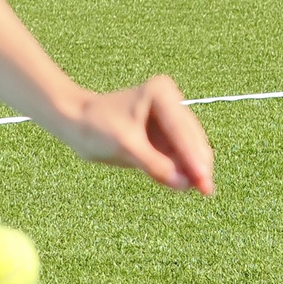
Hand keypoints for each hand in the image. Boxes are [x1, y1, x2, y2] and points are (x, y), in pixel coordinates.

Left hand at [56, 76, 216, 194]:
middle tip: (207, 190)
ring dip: (193, 168)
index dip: (193, 157)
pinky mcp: (164, 133)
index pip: (182, 130)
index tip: (203, 179)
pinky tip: (188, 184)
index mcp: (162, 93)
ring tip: (202, 190)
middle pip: (192, 138)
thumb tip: (185, 183)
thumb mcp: (125, 146)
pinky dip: (183, 169)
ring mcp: (169, 117)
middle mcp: (171, 101)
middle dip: (198, 164)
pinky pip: (179, 154)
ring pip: (190, 147)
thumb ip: (155, 164)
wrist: (75, 123)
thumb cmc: (95, 127)